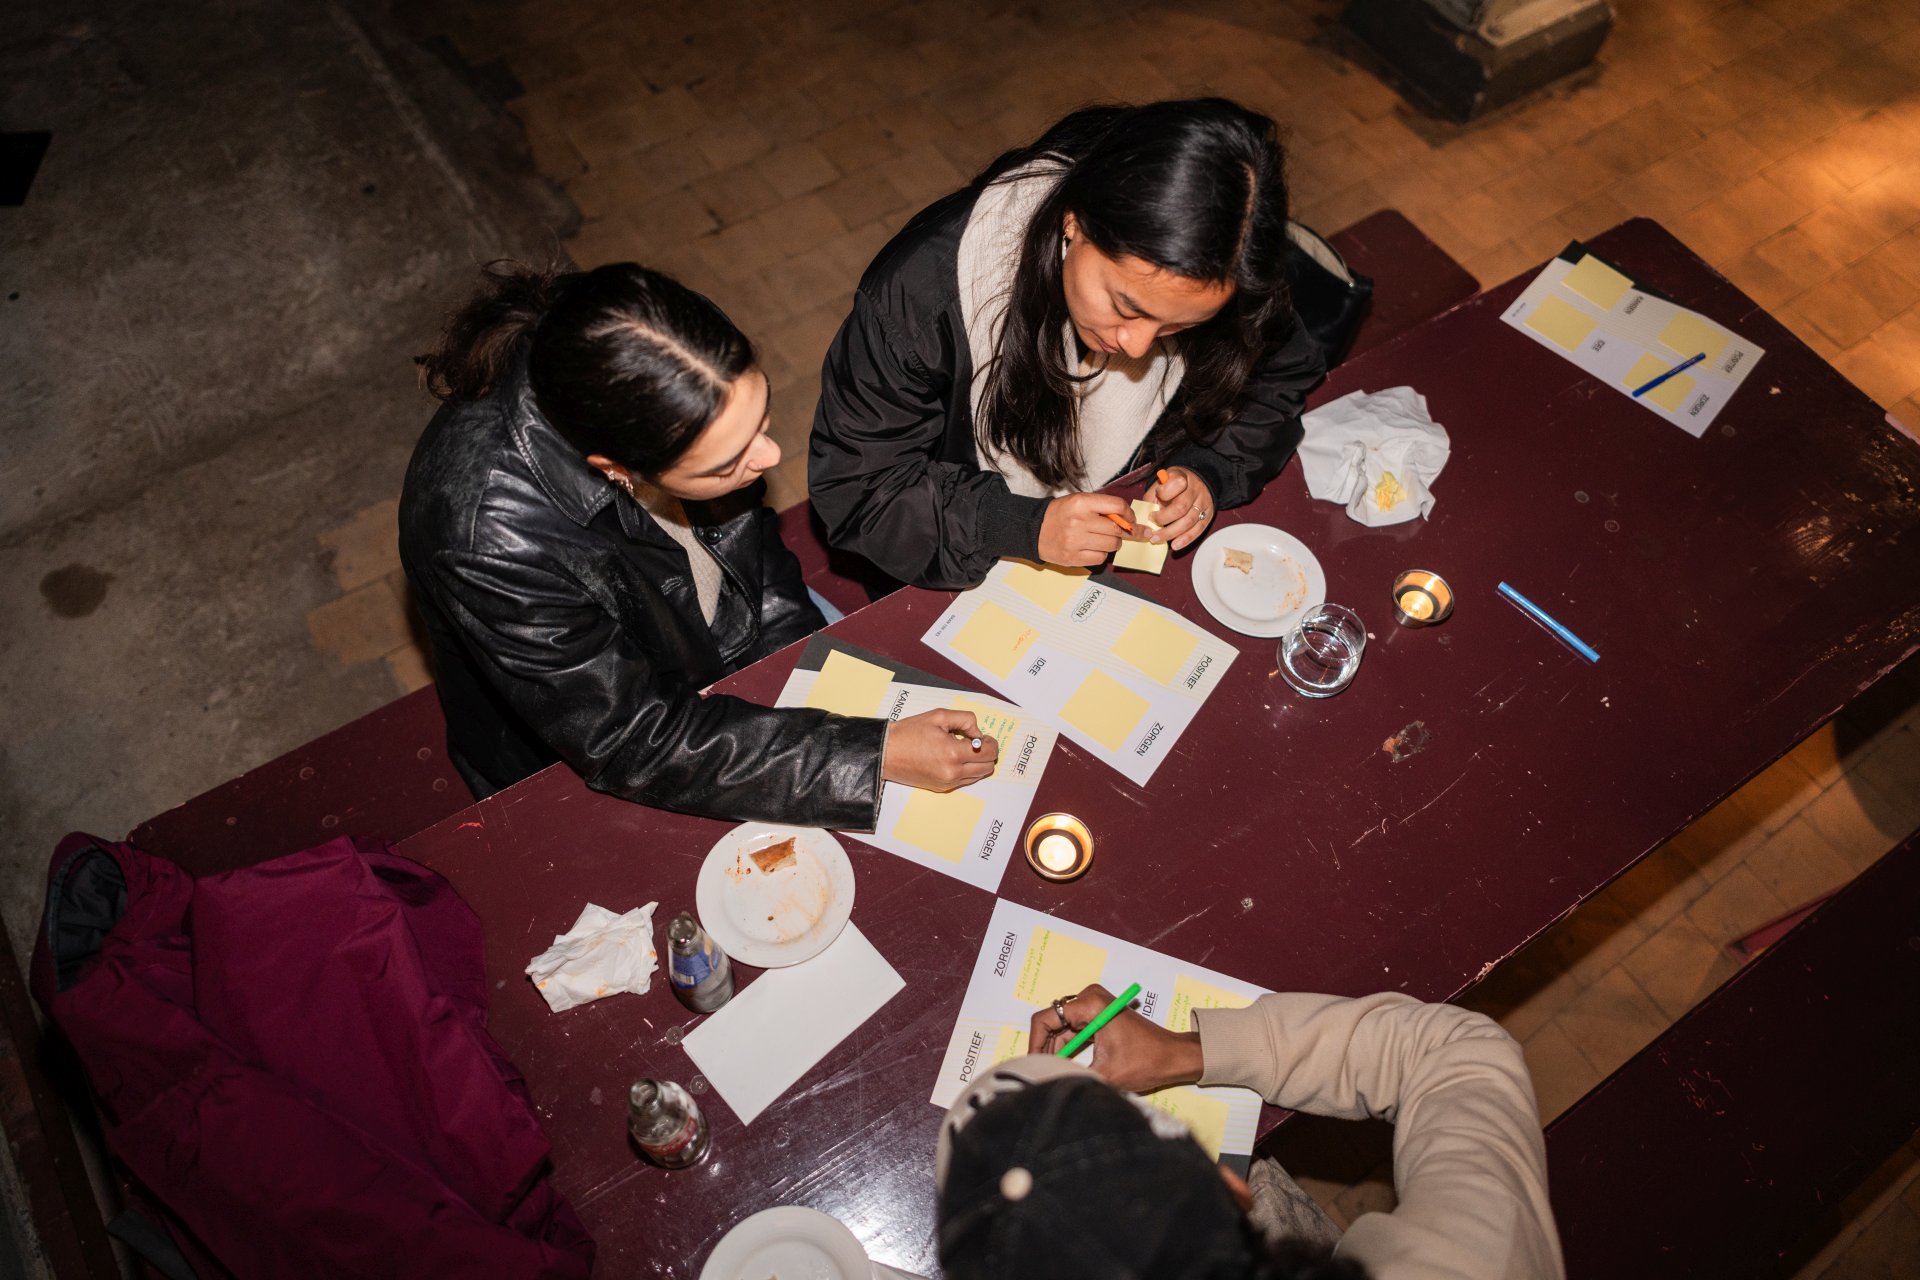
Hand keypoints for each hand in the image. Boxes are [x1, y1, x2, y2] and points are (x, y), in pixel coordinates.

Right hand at [882, 708, 998, 791]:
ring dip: (977, 762)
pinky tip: (954, 757)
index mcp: (953, 753)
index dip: (991, 742)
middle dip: (986, 753)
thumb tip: (978, 733)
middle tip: (975, 741)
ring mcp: (947, 782)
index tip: (984, 737)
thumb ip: (965, 720)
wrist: (886, 753)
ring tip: (963, 749)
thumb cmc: (908, 733)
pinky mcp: (942, 787)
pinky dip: (966, 769)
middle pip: (987, 767)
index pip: (989, 752)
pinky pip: (965, 780)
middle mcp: (952, 771)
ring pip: (978, 775)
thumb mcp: (939, 716)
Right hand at [1026, 983, 1204, 1093]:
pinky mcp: (1098, 1015)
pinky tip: (1068, 1067)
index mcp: (1090, 1004)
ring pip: (1061, 1028)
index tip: (1033, 1065)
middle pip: (1051, 1022)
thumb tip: (1046, 1082)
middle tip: (1042, 1073)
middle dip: (1045, 1049)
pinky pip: (1073, 1030)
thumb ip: (1072, 1075)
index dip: (1034, 1044)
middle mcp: (1089, 998)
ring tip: (1055, 1073)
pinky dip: (1069, 1048)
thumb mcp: (1105, 1074)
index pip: (1045, 1019)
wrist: (1174, 1057)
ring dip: (1057, 1051)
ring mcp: (1094, 1005)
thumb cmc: (1147, 1061)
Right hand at [1037, 492, 1131, 566]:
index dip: (1129, 514)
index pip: (1117, 506)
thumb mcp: (1079, 501)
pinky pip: (1101, 558)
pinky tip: (1091, 548)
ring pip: (1112, 545)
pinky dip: (1101, 554)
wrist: (1034, 530)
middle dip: (1121, 531)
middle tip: (1116, 531)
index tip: (1131, 519)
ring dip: (1113, 543)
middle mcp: (1079, 521)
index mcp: (1081, 503)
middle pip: (1117, 529)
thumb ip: (1102, 507)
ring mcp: (1076, 541)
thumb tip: (1130, 521)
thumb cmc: (1060, 514)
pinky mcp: (1073, 558)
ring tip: (1102, 539)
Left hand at [1144, 467, 1213, 550]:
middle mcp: (1195, 490)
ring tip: (1157, 539)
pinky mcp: (1208, 515)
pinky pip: (1198, 530)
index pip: (1175, 484)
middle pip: (1181, 507)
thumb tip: (1146, 512)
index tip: (1152, 504)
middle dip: (1163, 520)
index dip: (1163, 495)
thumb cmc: (1175, 484)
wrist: (1199, 482)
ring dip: (1171, 534)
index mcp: (1182, 478)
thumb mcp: (1162, 482)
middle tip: (1151, 528)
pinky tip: (1175, 545)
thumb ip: (1153, 494)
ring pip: (1188, 521)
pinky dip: (1185, 539)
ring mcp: (1203, 503)